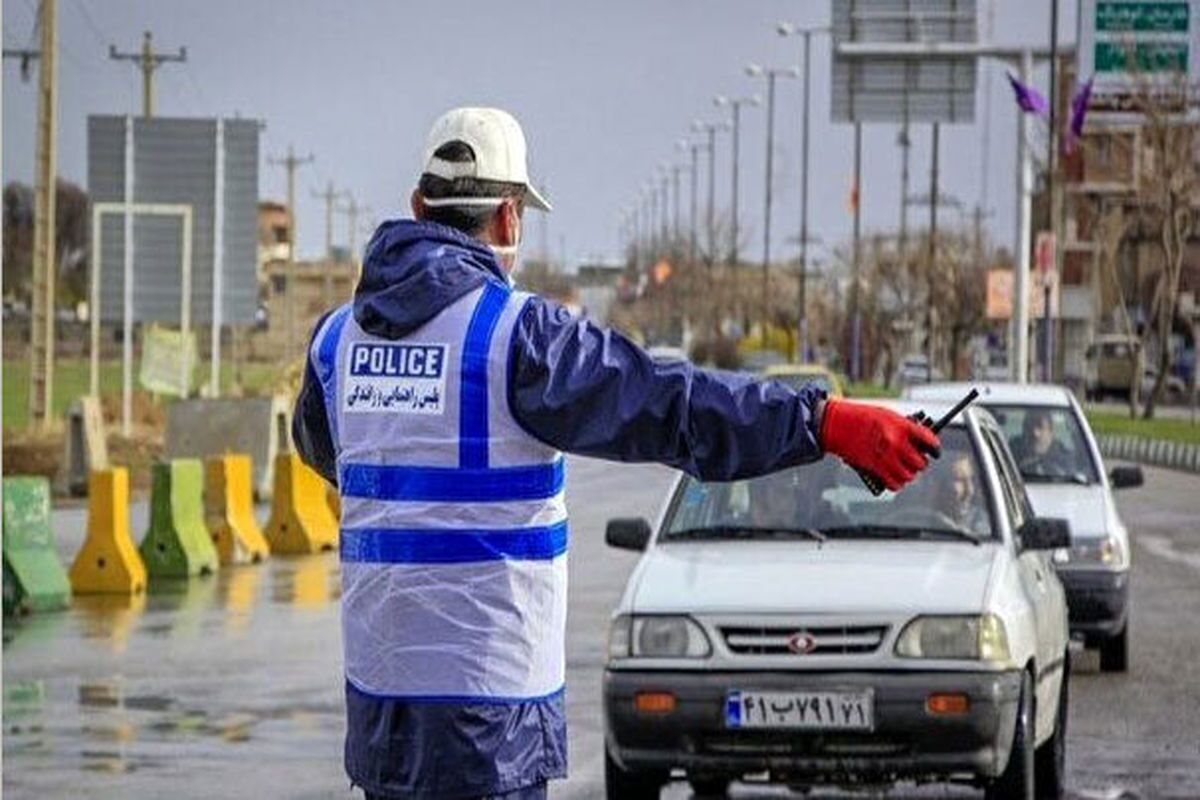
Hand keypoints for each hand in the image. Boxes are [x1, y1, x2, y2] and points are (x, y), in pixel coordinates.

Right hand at [820, 400, 940, 491]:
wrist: (836, 424)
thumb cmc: (860, 417)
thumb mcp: (887, 416)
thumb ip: (903, 428)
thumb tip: (917, 442)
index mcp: (901, 426)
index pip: (929, 440)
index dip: (935, 447)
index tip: (935, 450)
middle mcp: (896, 443)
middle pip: (920, 462)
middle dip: (920, 463)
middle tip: (916, 460)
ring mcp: (885, 457)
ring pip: (909, 476)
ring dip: (908, 474)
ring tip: (905, 469)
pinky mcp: (874, 468)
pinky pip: (894, 483)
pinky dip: (896, 483)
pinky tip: (895, 477)